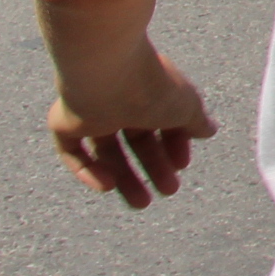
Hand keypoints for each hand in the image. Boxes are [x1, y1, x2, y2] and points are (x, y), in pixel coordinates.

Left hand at [46, 46, 216, 208]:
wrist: (108, 72)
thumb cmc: (153, 85)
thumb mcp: (186, 106)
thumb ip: (196, 121)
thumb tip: (209, 130)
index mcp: (150, 92)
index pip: (162, 123)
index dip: (174, 146)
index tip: (182, 164)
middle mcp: (121, 102)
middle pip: (136, 142)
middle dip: (153, 168)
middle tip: (168, 191)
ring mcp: (91, 113)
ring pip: (107, 152)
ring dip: (125, 177)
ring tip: (142, 203)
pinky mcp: (65, 123)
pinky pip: (74, 152)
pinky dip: (89, 171)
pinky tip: (107, 186)